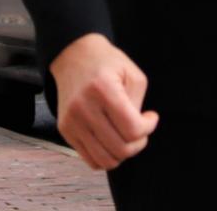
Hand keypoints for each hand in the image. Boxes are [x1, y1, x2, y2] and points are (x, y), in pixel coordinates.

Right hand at [49, 33, 158, 170]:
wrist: (74, 56)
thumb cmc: (107, 62)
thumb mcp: (132, 73)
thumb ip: (137, 103)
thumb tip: (139, 130)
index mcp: (104, 89)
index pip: (132, 128)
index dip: (148, 128)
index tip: (151, 118)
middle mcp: (84, 108)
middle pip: (120, 148)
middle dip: (138, 143)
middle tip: (142, 130)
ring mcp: (72, 122)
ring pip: (105, 159)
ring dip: (123, 154)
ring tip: (127, 137)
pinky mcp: (65, 130)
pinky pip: (90, 159)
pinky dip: (106, 157)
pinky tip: (112, 141)